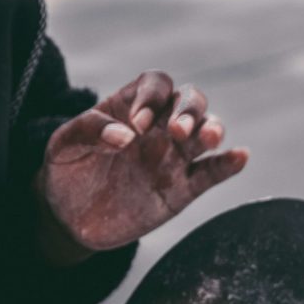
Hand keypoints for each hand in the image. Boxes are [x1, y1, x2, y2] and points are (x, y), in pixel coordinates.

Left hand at [36, 71, 248, 253]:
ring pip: (206, 132)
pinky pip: (211, 173)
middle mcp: (158, 128)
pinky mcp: (181, 190)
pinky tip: (240, 157)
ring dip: (212, 130)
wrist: (69, 219)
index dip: (151, 98)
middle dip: (189, 110)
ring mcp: (172, 158)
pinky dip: (228, 164)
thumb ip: (88, 130)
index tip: (136, 126)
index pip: (156, 85)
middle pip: (190, 101)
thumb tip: (125, 137)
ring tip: (208, 139)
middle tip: (176, 131)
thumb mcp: (63, 145)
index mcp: (132, 107)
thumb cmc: (66, 172)